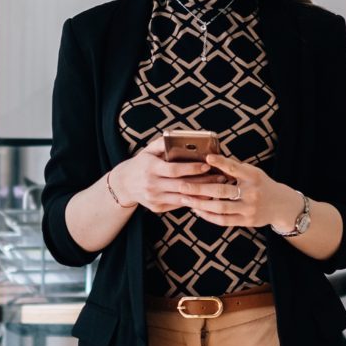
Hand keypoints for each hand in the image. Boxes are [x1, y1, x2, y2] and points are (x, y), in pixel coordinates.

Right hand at [109, 139, 238, 213]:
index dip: (192, 168)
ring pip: (183, 198)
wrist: (124, 184)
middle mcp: (152, 185)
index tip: (207, 165)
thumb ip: (163, 143)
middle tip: (220, 177)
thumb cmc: (141, 163)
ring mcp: (154, 198)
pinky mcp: (157, 208)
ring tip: (217, 188)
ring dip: (202, 194)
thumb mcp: (148, 151)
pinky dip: (193, 201)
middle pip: (182, 185)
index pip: (175, 170)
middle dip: (204, 182)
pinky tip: (206, 196)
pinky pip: (178, 205)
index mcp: (150, 168)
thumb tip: (180, 137)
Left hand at [183, 152, 303, 232]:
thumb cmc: (261, 184)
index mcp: (254, 176)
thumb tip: (209, 159)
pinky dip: (209, 216)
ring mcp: (250, 209)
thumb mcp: (253, 173)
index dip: (221, 163)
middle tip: (182, 185)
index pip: (235, 168)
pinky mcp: (247, 221)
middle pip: (222, 191)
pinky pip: (224, 220)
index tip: (206, 158)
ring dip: (200, 204)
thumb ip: (235, 168)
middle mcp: (252, 193)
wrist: (282, 205)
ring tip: (185, 199)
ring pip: (220, 208)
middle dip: (199, 188)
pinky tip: (197, 210)